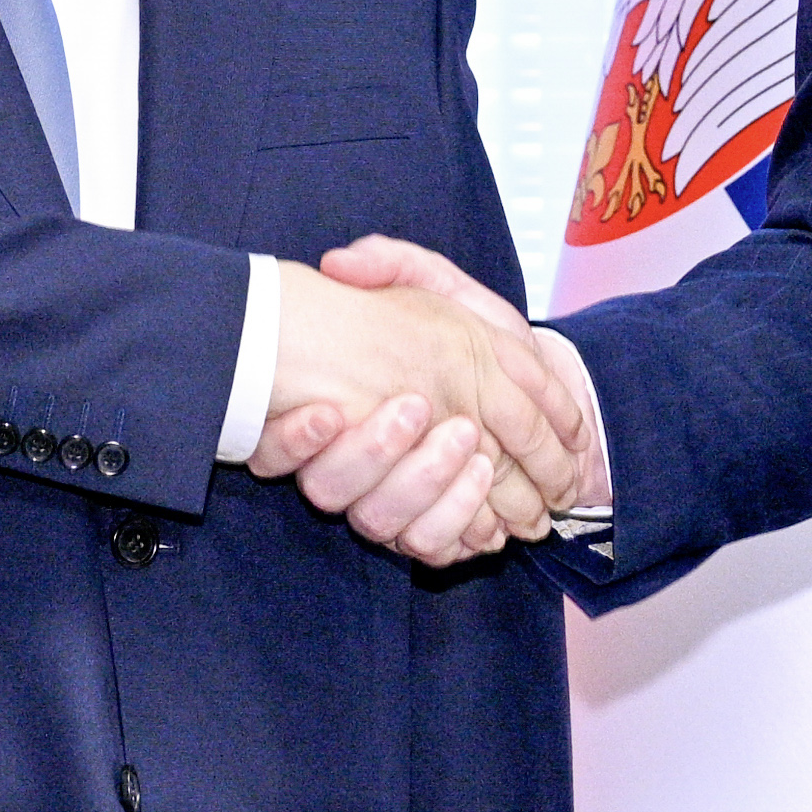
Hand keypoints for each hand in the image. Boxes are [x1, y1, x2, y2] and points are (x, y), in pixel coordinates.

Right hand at [255, 253, 584, 561]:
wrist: (535, 378)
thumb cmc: (468, 331)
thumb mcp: (434, 285)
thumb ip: (390, 265)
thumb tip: (340, 263)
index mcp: (332, 412)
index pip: (276, 448)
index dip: (289, 440)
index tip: (325, 413)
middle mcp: (352, 468)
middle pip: (330, 489)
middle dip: (369, 454)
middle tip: (416, 409)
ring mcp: (392, 504)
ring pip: (381, 522)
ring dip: (421, 484)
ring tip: (466, 442)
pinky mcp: (434, 533)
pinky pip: (431, 547)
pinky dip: (457, 519)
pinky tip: (483, 478)